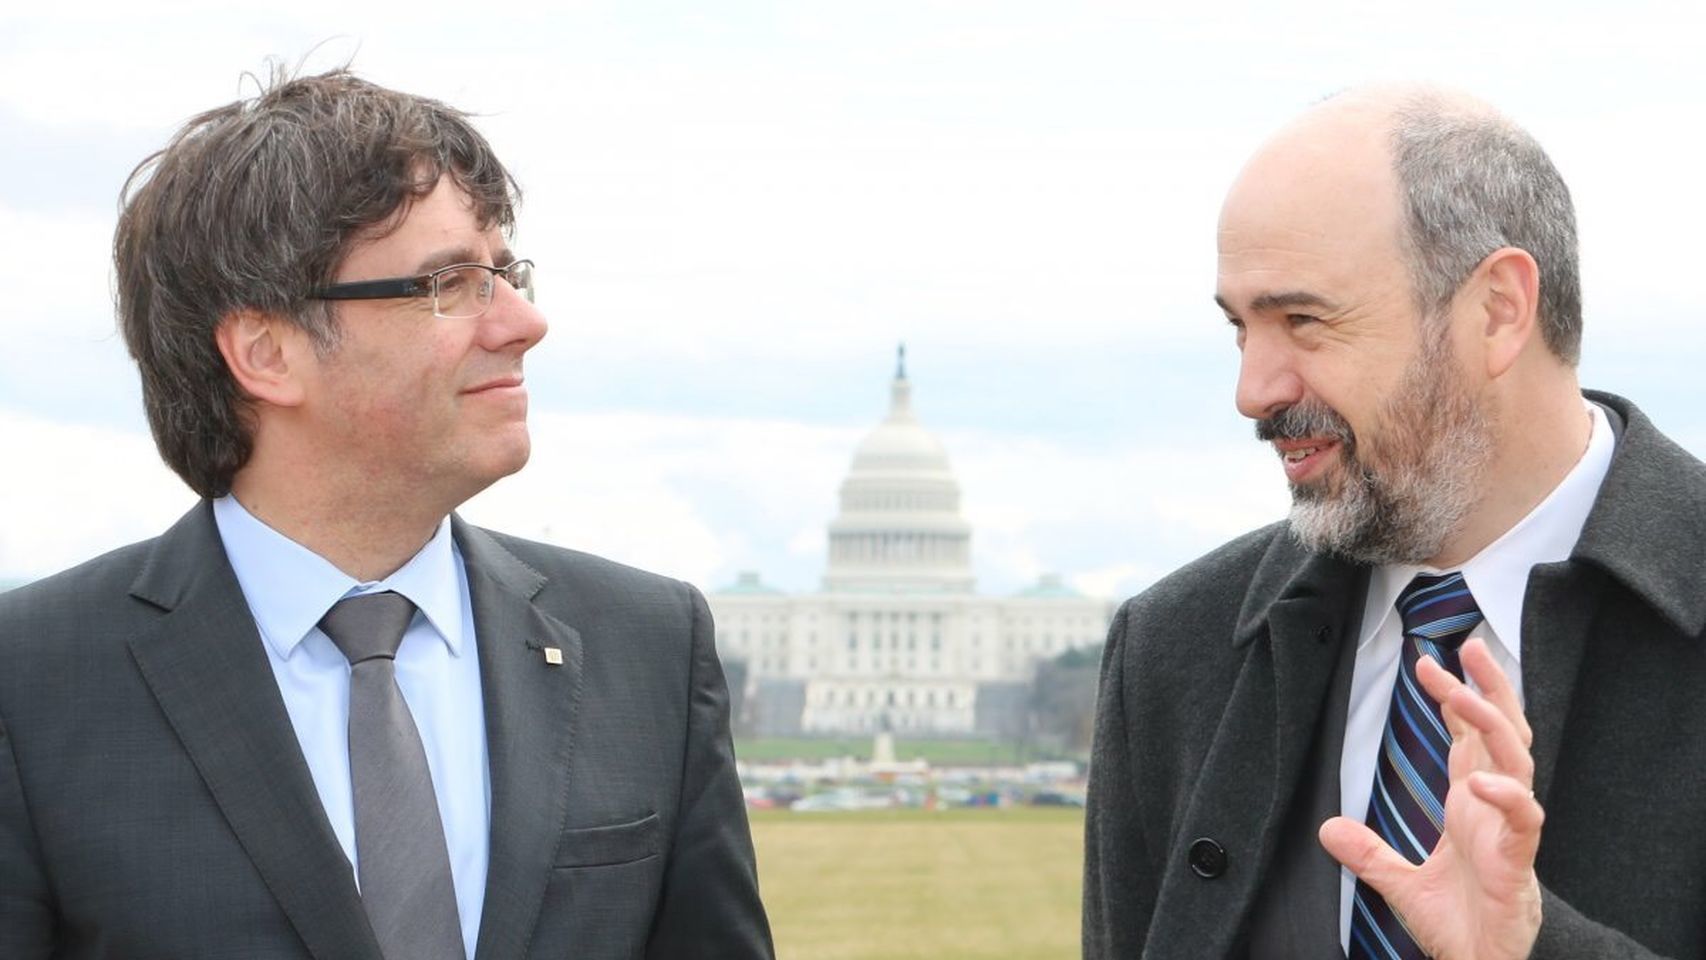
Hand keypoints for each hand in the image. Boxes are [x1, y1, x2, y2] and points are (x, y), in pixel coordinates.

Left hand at [1319, 637, 1543, 959]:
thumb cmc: (1459, 922)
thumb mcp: (1400, 883)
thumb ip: (1368, 855)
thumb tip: (1326, 829)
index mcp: (1470, 804)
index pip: (1470, 737)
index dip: (1456, 698)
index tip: (1431, 662)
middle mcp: (1494, 805)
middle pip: (1502, 731)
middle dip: (1488, 686)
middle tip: (1466, 645)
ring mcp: (1510, 828)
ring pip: (1515, 759)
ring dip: (1492, 722)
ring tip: (1461, 692)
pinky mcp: (1518, 859)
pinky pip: (1524, 818)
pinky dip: (1506, 796)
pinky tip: (1479, 781)